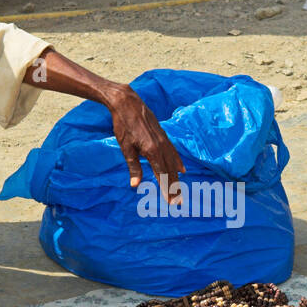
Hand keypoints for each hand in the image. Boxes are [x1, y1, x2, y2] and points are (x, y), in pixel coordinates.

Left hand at [106, 85, 185, 199]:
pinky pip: (173, 152)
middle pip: (170, 171)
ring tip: (180, 189)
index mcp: (152, 152)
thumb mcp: (126, 148)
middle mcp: (161, 147)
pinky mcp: (163, 135)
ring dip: (177, 177)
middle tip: (178, 202)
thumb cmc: (123, 126)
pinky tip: (182, 169)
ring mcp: (164, 140)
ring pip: (173, 162)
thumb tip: (135, 185)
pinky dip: (178, 162)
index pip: (162, 175)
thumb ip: (133, 167)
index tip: (170, 202)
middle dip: (174, 187)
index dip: (166, 189)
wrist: (128, 104)